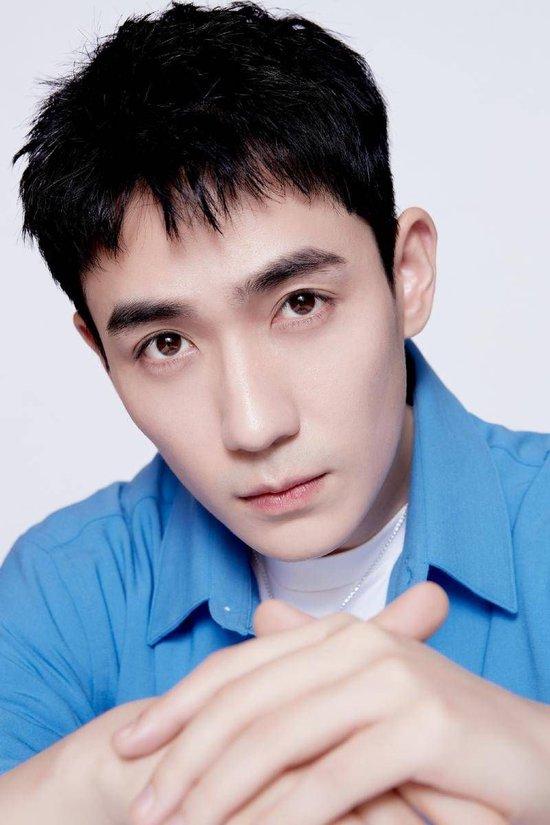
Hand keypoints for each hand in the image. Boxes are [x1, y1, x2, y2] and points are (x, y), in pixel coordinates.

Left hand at [108, 582, 539, 824]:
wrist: (535, 754)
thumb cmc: (441, 735)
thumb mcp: (365, 694)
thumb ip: (310, 663)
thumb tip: (262, 618)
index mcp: (338, 633)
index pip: (239, 666)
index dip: (178, 704)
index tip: (130, 744)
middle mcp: (358, 644)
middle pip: (245, 702)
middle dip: (184, 759)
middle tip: (142, 809)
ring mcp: (390, 680)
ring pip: (276, 741)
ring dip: (217, 795)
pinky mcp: (419, 727)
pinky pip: (327, 782)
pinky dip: (279, 819)